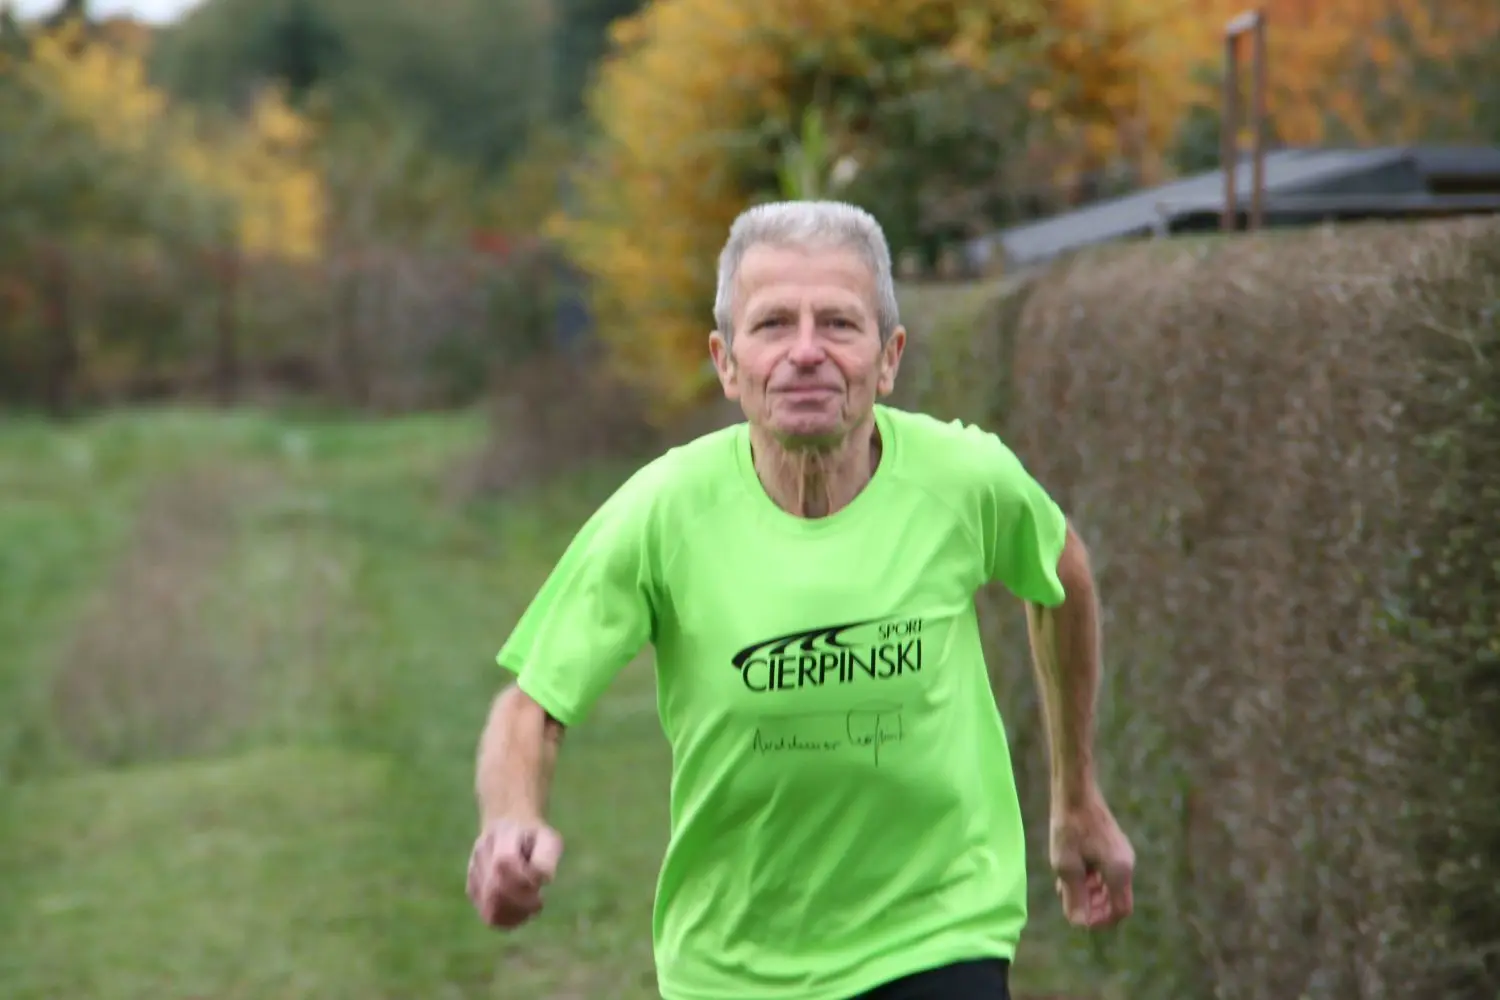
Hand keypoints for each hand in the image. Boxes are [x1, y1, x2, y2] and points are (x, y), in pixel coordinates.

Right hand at [466, 818, 564, 929]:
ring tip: (531, 909)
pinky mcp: (473, 890)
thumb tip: (542, 881)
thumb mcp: (548, 839)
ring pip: (490, 908)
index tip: (542, 881)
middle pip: (495, 889)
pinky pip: (488, 915)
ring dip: (516, 914)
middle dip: (522, 902)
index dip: (525, 879)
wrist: (509, 828)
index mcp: (502, 834)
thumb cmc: (534, 837)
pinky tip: (521, 913)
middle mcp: (482, 852)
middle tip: (539, 901)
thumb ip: (546, 859)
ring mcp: (474, 871)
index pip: (504, 862)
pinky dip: (508, 920)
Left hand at [1049, 792, 1133, 928]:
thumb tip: (1080, 924)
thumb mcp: (1065, 866)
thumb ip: (1074, 896)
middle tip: (1067, 899)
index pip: (1120, 911)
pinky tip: (1070, 872)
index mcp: (1119, 871)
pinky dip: (1090, 878)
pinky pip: (1106, 872)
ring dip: (1088, 892)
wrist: (1075, 791)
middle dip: (1092, 906)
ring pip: (1109, 886)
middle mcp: (1126, 864)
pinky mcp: (1114, 846)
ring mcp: (1122, 854)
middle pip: (1115, 900)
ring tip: (1063, 886)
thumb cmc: (1069, 827)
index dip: (1101, 921)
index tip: (1079, 917)